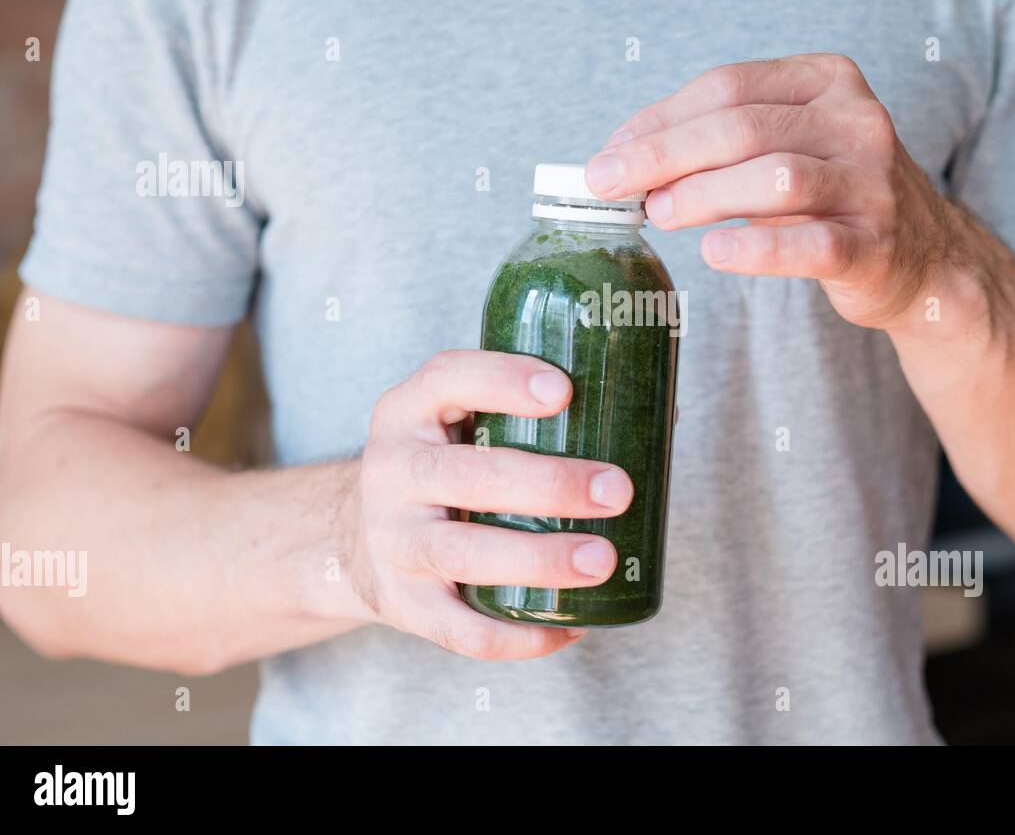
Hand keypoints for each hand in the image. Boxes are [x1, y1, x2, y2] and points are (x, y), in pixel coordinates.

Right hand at [345, 350, 633, 659]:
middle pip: (467, 475)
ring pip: (463, 553)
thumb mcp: (460, 423)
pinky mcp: (402, 603)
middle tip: (616, 491)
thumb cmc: (444, 466)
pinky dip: (519, 634)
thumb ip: (531, 414)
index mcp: (408, 411)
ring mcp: (391, 541)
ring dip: (539, 560)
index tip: (565, 391)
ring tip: (603, 559)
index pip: (448, 379)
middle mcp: (390, 471)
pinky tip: (572, 626)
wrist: (356, 537)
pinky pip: (459, 629)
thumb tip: (658, 415)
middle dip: (549, 484)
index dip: (503, 381)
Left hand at [586, 53, 983, 329]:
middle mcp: (857, 121)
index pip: (728, 87)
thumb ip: (718, 143)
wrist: (925, 258)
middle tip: (609, 185)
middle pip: (741, 127)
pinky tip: (713, 252)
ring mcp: (871, 183)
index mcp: (828, 80)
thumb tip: (624, 157)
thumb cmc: (832, 197)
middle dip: (662, 155)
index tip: (610, 151)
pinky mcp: (876, 245)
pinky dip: (755, 248)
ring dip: (701, 195)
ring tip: (658, 214)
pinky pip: (809, 245)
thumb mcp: (786, 146)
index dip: (659, 119)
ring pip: (773, 177)